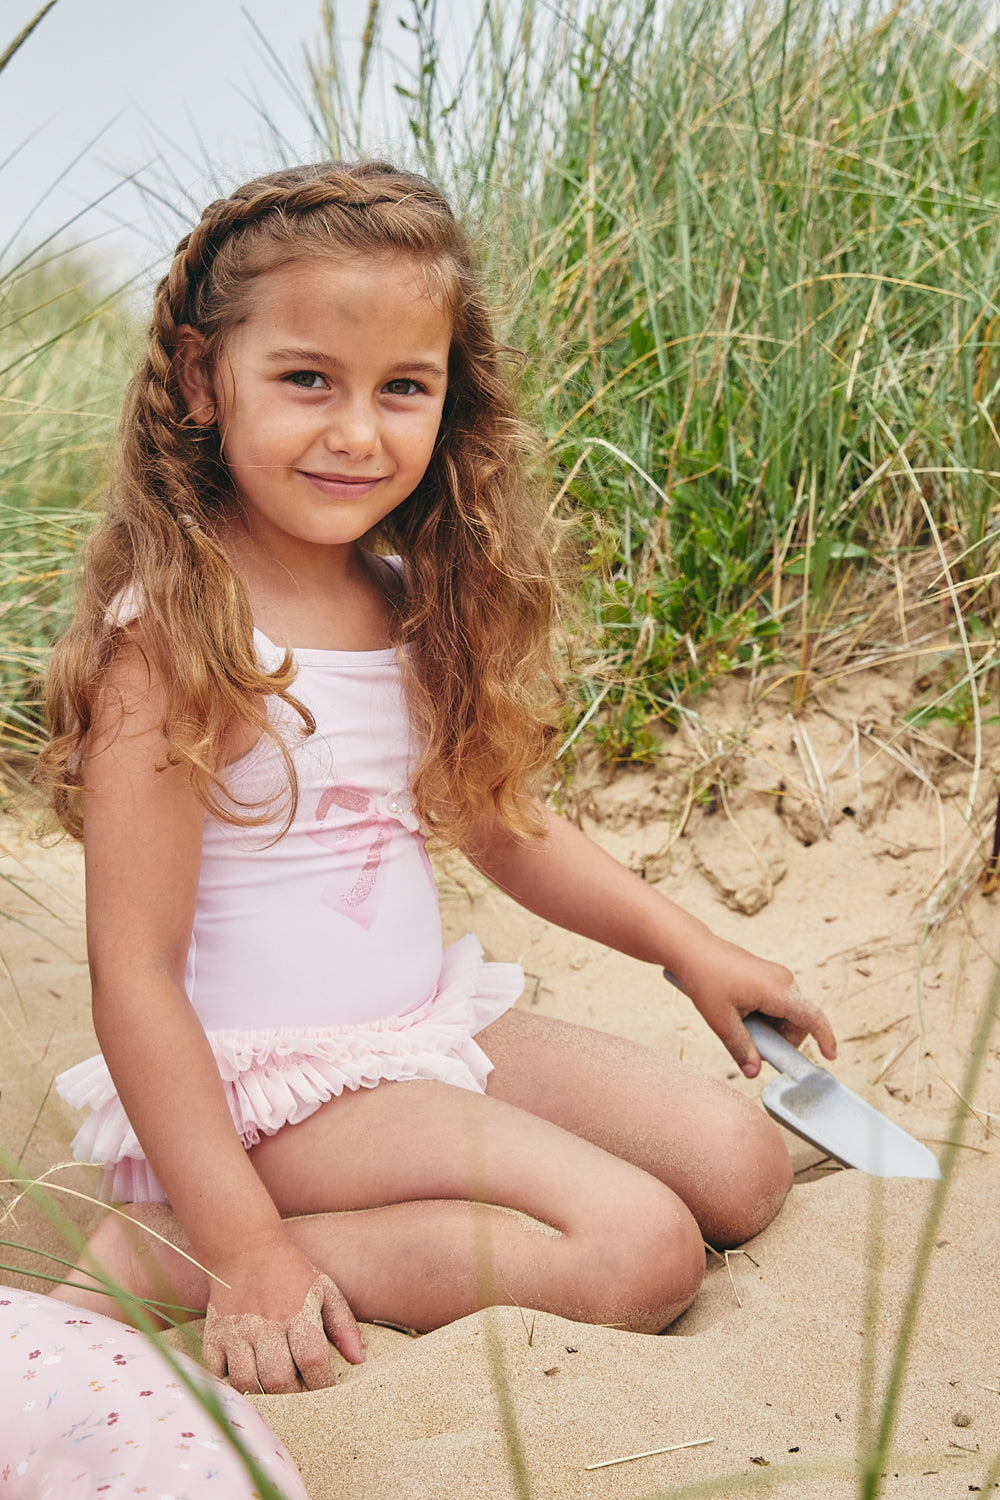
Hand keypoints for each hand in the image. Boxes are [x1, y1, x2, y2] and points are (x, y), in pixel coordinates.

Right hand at [202, 1242, 364, 1394]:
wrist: (245, 1248)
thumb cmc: (290, 1273)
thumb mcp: (324, 1290)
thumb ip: (343, 1325)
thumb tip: (359, 1360)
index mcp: (298, 1313)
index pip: (313, 1361)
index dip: (321, 1383)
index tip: (323, 1386)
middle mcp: (266, 1325)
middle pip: (279, 1380)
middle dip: (292, 1394)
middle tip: (297, 1389)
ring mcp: (237, 1332)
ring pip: (247, 1382)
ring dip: (261, 1392)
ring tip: (272, 1386)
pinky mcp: (214, 1335)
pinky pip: (218, 1374)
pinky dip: (229, 1383)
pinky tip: (245, 1374)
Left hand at [664, 936, 836, 1078]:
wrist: (694, 950)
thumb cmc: (706, 981)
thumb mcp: (721, 1021)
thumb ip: (741, 1048)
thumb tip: (754, 1074)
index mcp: (777, 991)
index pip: (813, 1018)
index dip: (826, 1039)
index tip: (830, 1057)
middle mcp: (785, 981)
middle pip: (799, 1023)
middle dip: (780, 1039)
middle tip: (751, 1043)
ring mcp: (780, 977)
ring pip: (788, 1015)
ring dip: (771, 1027)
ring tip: (740, 1021)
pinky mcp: (772, 976)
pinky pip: (780, 1005)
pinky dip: (767, 1016)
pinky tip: (742, 1011)